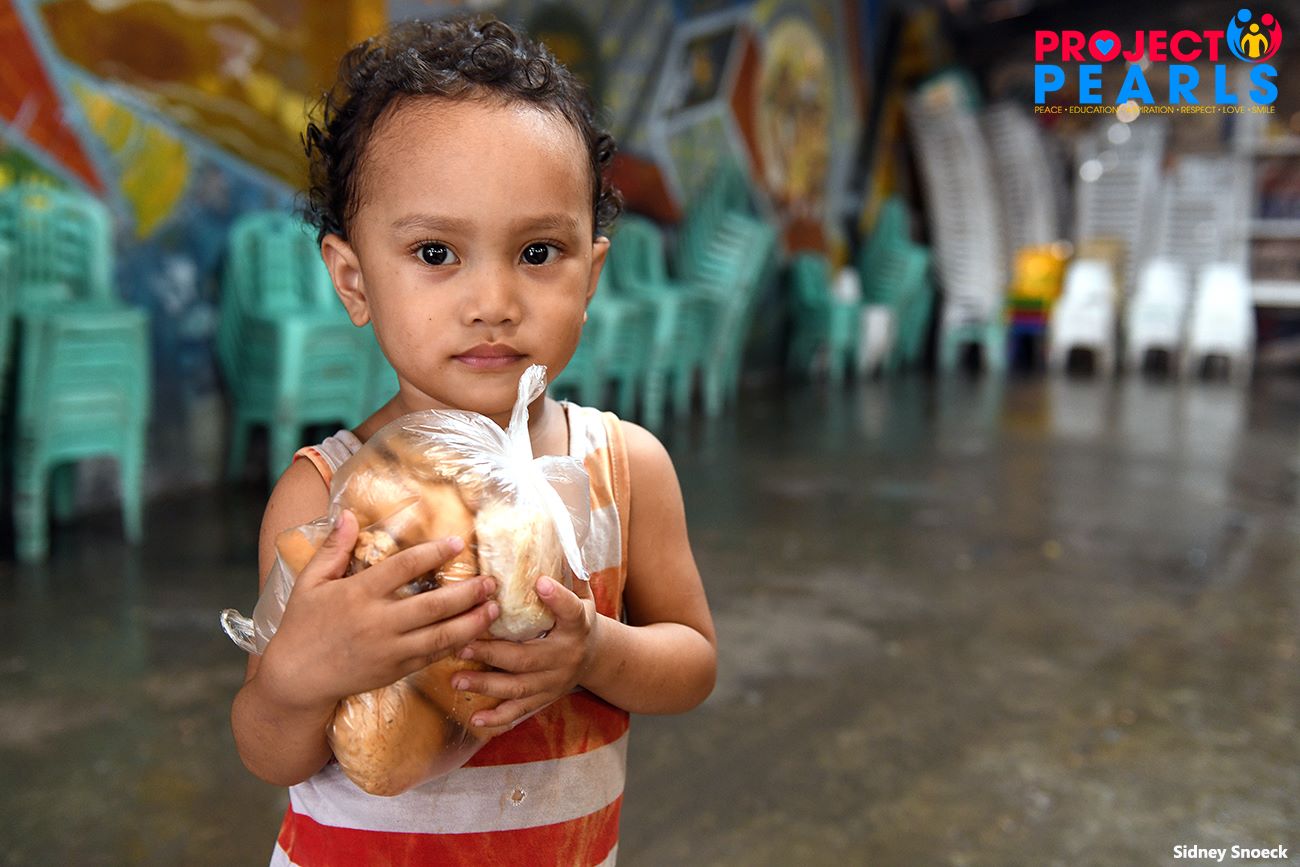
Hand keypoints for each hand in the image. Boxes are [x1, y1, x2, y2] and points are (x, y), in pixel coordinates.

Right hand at [257, 509, 499, 712]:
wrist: (295, 679)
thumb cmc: (302, 626)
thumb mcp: (310, 582)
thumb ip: (333, 548)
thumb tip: (349, 514)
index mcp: (359, 593)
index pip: (404, 567)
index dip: (434, 553)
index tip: (458, 543)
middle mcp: (378, 621)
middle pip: (434, 604)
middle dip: (468, 592)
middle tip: (491, 581)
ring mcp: (389, 649)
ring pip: (440, 635)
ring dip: (472, 622)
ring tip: (494, 608)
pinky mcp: (395, 670)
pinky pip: (432, 657)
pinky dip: (456, 646)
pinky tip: (474, 635)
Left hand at [451, 575, 598, 729]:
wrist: (600, 659)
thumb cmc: (581, 620)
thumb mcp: (582, 594)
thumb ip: (568, 573)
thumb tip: (556, 535)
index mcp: (578, 625)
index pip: (570, 610)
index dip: (558, 597)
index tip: (541, 583)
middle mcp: (566, 656)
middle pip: (527, 657)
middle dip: (492, 652)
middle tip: (462, 644)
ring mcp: (554, 682)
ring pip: (518, 687)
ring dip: (485, 684)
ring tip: (456, 679)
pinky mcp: (545, 698)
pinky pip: (520, 711)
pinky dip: (498, 718)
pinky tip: (475, 717)